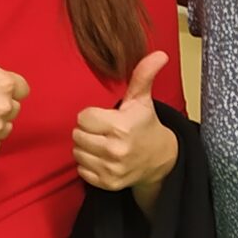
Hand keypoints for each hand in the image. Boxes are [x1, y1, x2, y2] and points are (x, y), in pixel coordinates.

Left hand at [73, 52, 175, 191]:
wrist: (161, 160)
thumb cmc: (145, 125)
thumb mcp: (143, 100)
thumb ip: (144, 75)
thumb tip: (159, 54)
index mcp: (121, 127)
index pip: (83, 118)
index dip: (91, 116)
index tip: (104, 117)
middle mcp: (116, 150)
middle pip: (77, 135)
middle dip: (87, 131)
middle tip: (102, 131)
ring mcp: (112, 169)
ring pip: (77, 152)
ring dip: (86, 147)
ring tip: (103, 143)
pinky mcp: (108, 183)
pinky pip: (82, 170)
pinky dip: (88, 164)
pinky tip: (103, 158)